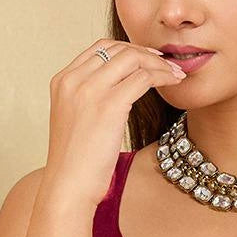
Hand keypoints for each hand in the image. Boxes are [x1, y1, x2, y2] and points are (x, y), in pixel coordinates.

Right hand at [44, 37, 187, 207]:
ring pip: (132, 59)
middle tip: (165, 63)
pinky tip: (173, 83)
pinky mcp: (109, 106)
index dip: (127, 49)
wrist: (68, 187)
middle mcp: (73, 80)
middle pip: (116, 48)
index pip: (98, 49)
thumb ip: (89, 100)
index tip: (146, 59)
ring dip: (157, 63)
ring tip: (174, 74)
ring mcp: (89, 91)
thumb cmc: (75, 164)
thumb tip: (117, 91)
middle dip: (144, 52)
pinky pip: (143, 78)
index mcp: (62, 81)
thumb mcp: (75, 121)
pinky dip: (162, 76)